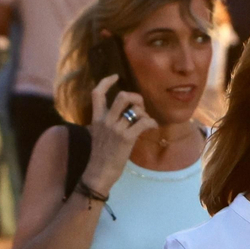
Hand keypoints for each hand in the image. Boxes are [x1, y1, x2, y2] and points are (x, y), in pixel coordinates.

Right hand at [82, 75, 156, 191]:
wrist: (98, 173)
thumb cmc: (100, 157)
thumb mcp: (99, 135)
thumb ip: (107, 123)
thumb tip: (126, 115)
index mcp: (97, 119)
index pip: (97, 93)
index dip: (106, 81)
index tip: (116, 76)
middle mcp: (105, 121)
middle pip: (122, 96)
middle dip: (135, 97)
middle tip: (139, 106)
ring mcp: (116, 129)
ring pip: (135, 109)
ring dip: (144, 112)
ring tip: (145, 120)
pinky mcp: (126, 138)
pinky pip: (143, 122)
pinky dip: (151, 122)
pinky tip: (153, 126)